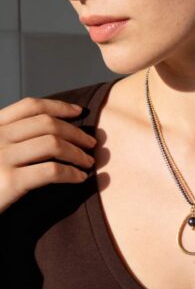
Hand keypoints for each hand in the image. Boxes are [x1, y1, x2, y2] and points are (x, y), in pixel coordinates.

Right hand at [0, 97, 97, 213]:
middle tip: (91, 144)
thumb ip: (11, 138)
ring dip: (78, 152)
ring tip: (88, 162)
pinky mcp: (7, 182)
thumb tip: (53, 131)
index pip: (30, 106)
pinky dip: (71, 173)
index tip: (79, 112)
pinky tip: (79, 178)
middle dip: (76, 132)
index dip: (59, 106)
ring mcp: (0, 158)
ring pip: (53, 144)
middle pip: (47, 124)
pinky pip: (52, 171)